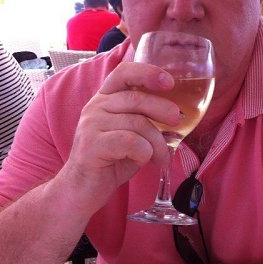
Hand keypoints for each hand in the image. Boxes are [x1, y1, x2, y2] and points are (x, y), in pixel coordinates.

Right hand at [60, 62, 182, 213]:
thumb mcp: (132, 135)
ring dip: (157, 142)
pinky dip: (144, 152)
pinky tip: (144, 160)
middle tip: (177, 122)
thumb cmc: (111, 161)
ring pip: (138, 123)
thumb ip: (147, 121)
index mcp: (105, 99)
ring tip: (162, 157)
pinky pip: (130, 142)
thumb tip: (178, 116)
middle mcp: (96, 107)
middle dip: (163, 110)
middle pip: (137, 99)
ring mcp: (91, 125)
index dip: (148, 73)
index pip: (124, 72)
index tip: (169, 82)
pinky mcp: (91, 145)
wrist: (82, 190)